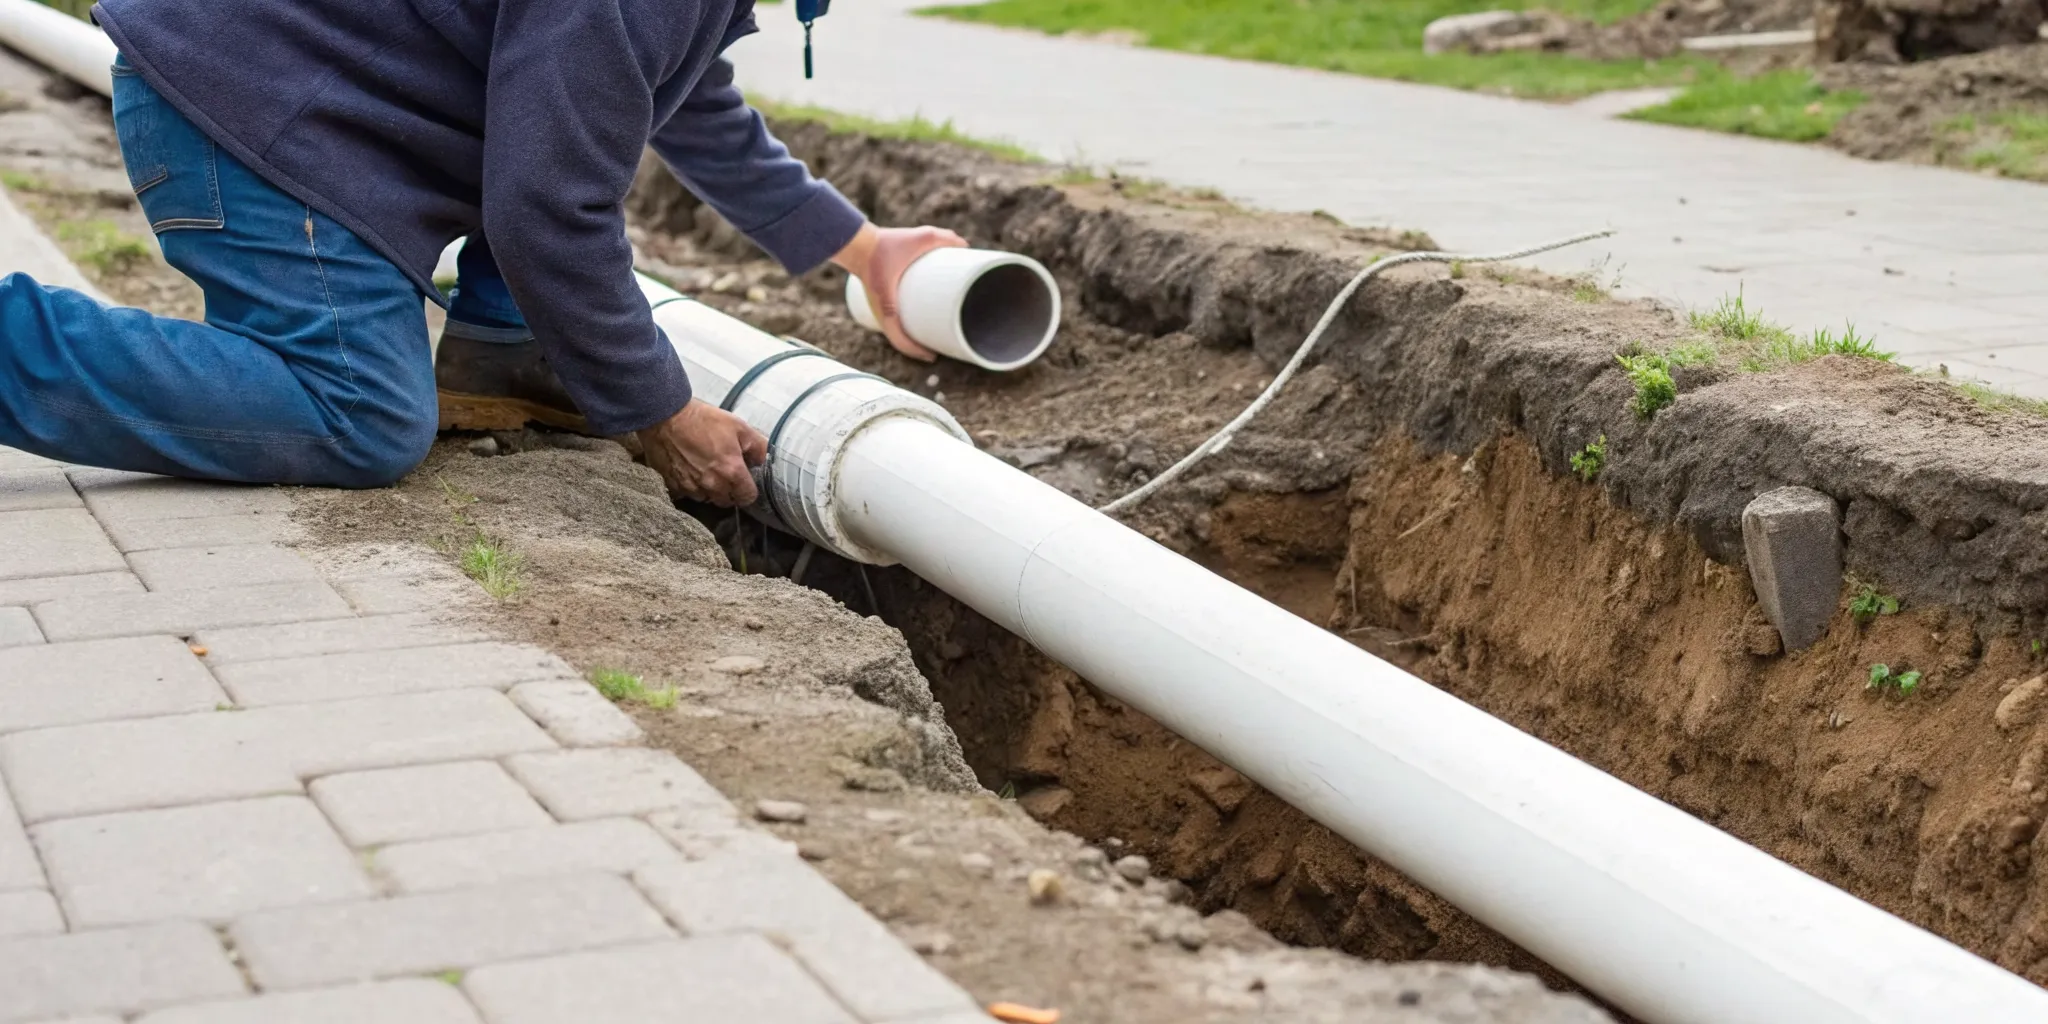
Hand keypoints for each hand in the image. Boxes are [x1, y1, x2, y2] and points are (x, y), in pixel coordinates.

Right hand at [637, 399, 767, 506]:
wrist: (665, 416)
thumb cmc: (702, 419)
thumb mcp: (738, 426)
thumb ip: (757, 446)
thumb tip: (761, 461)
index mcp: (731, 472)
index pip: (747, 497)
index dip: (748, 490)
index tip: (744, 481)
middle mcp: (712, 485)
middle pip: (727, 501)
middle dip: (729, 490)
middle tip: (725, 472)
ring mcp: (691, 487)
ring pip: (706, 498)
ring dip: (709, 490)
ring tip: (706, 470)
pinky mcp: (674, 485)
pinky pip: (687, 494)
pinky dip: (691, 486)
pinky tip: (690, 469)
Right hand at [833, 223, 967, 361]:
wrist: (859, 242)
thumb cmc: (887, 242)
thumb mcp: (919, 237)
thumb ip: (943, 238)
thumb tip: (965, 245)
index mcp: (887, 306)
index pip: (899, 339)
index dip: (916, 351)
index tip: (932, 357)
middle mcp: (880, 312)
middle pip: (899, 340)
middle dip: (917, 349)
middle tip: (937, 350)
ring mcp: (877, 308)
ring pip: (894, 332)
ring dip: (909, 341)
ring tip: (928, 341)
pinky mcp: (877, 301)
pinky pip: (890, 322)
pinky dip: (900, 330)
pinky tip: (911, 328)